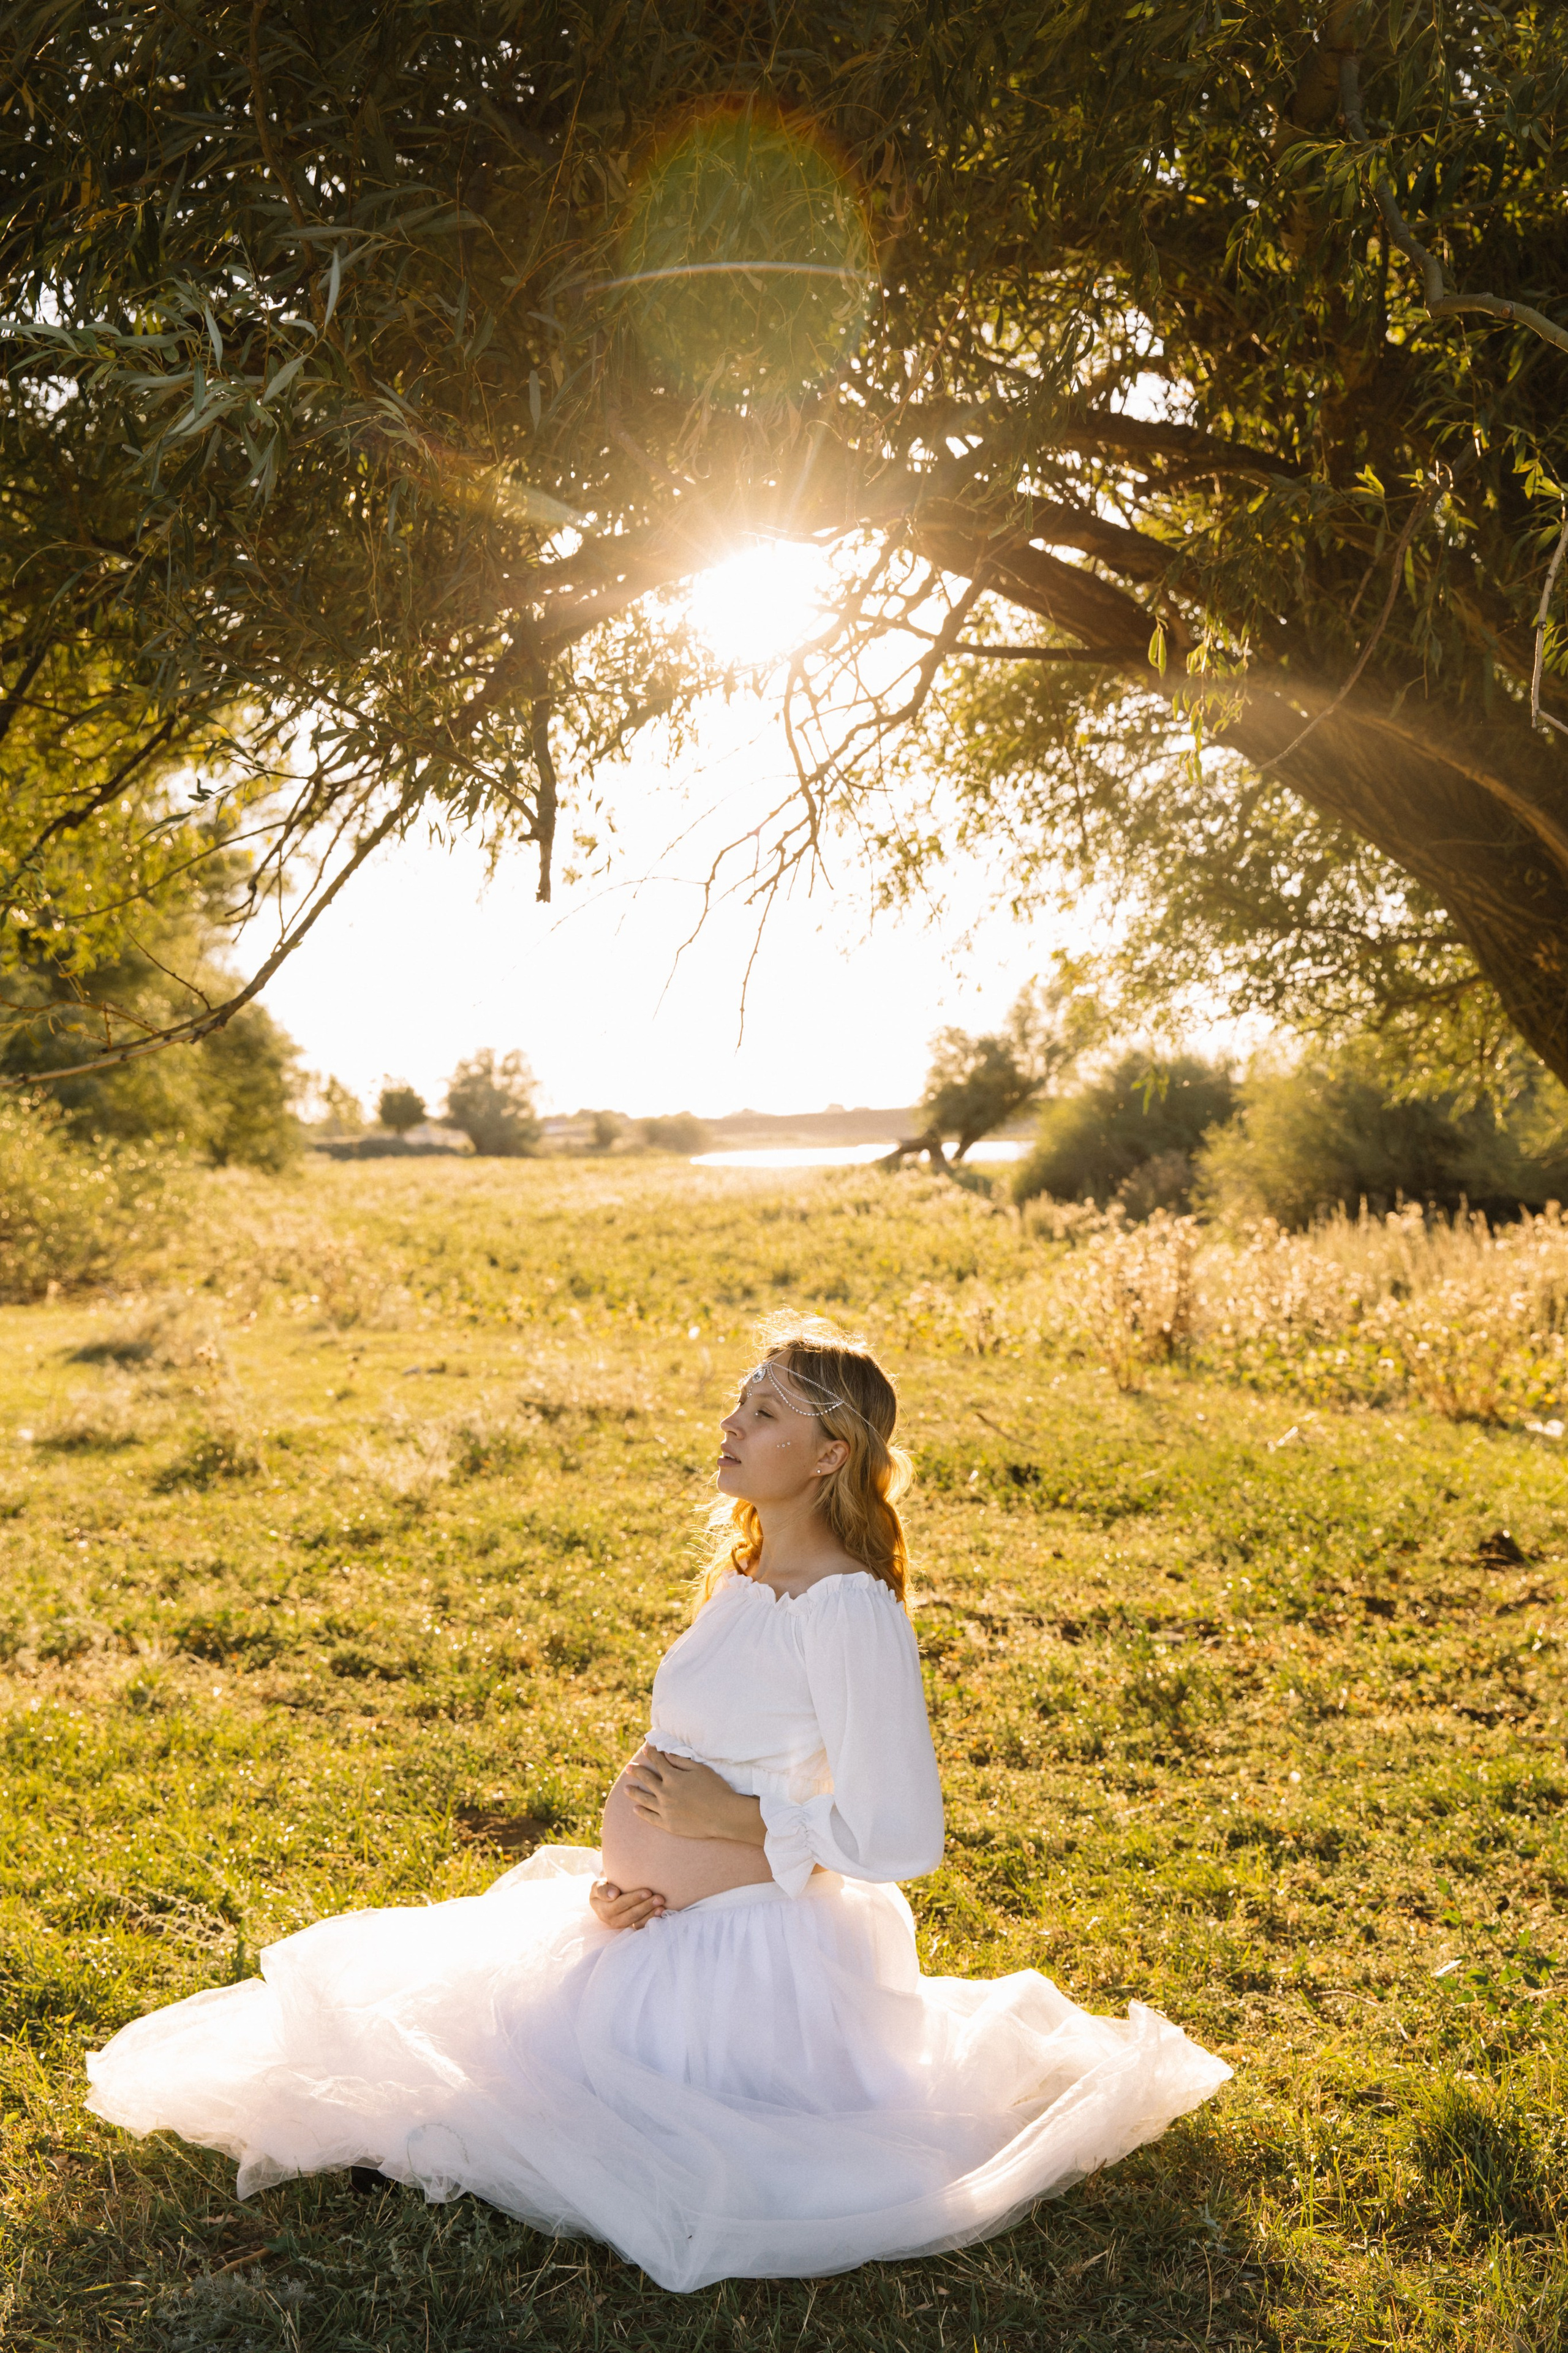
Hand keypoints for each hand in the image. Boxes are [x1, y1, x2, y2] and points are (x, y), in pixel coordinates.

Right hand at [589, 1879, 666, 1931]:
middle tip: (659, 1897)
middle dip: (646, 1906)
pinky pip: (640, 1926)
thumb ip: (602, 1890)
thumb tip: (614, 1895)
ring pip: (637, 1922)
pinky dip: (650, 1920)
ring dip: (650, 1914)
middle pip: (630, 1914)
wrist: (605, 1898)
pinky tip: (660, 1912)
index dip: (633, 1899)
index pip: (618, 1904)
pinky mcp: (629, 1927)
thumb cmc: (603, 1888)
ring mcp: (621, 1925)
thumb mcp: (598, 1886)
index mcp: (602, 1909)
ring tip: (662, 1906)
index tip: (648, 1892)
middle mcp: (611, 1920)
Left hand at [623, 1747, 765, 1844]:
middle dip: (637, 1771)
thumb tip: (666, 1754)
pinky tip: (636, 1809)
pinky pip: (650, 1817)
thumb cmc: (715, 1789)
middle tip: (628, 1768)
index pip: (658, 1762)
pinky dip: (642, 1813)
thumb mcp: (700, 1769)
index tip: (645, 1749)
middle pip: (647, 1780)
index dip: (651, 1754)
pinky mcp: (668, 1824)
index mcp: (673, 1777)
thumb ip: (681, 1761)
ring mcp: (665, 1810)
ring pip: (644, 1799)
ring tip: (625, 1789)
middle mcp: (665, 1793)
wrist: (722, 1815)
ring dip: (634, 1792)